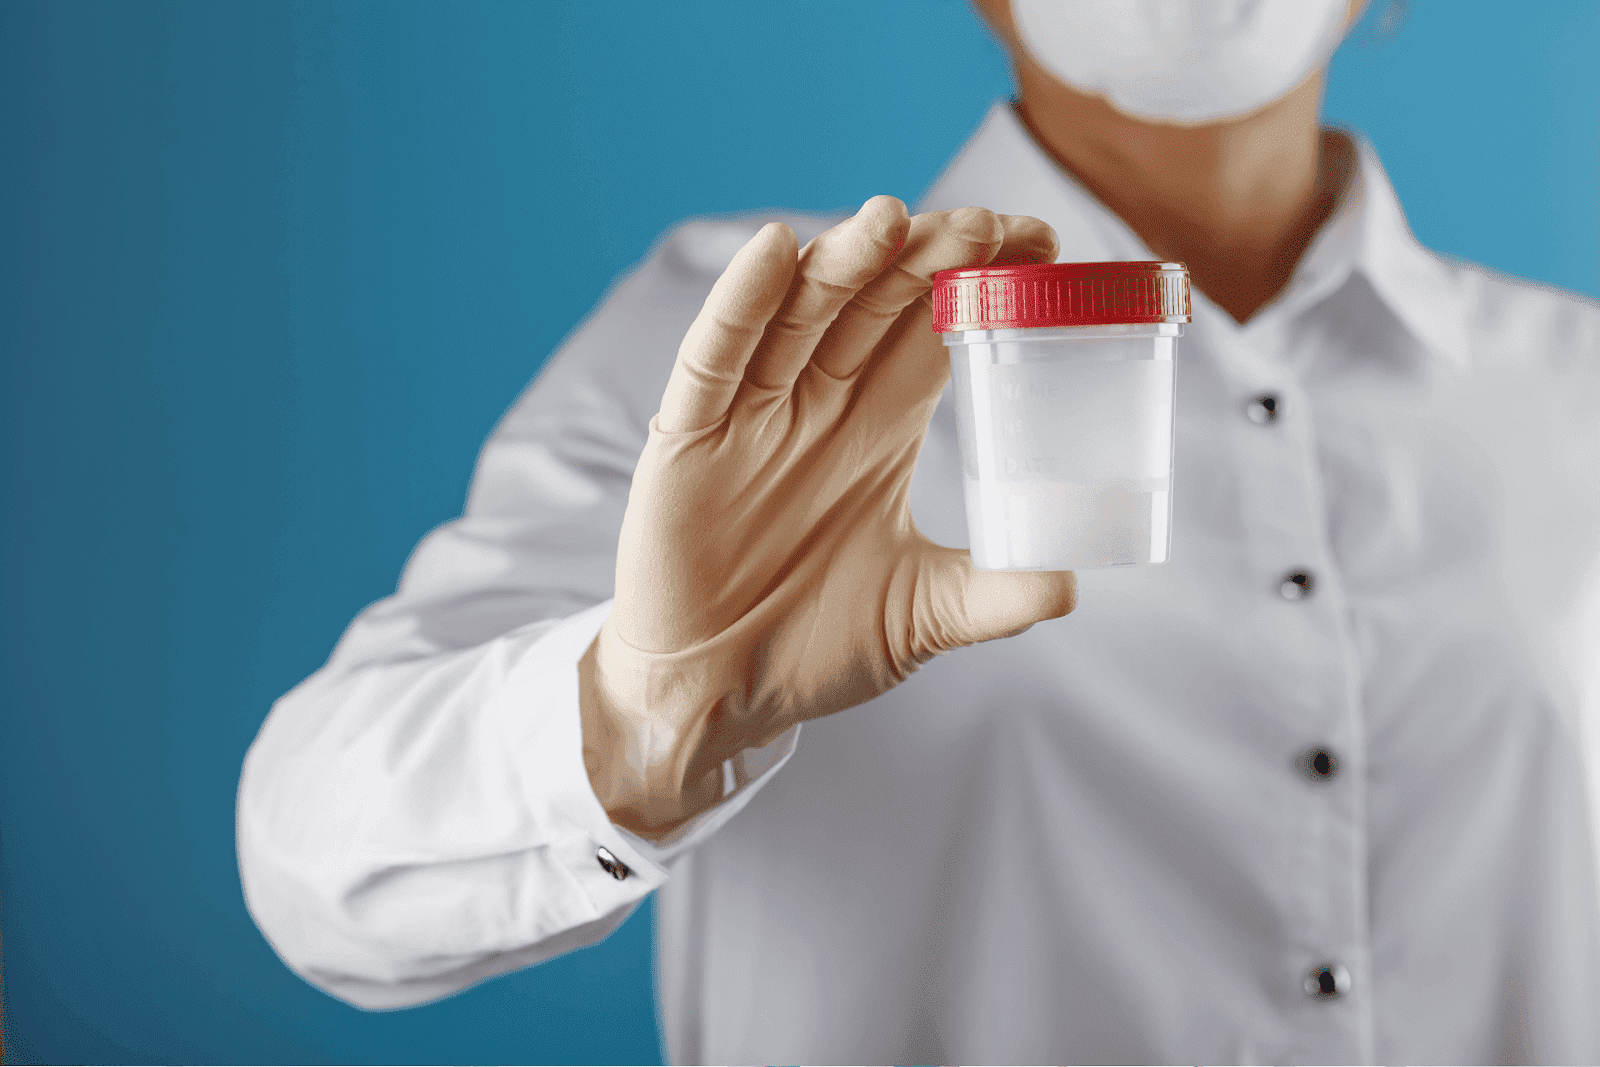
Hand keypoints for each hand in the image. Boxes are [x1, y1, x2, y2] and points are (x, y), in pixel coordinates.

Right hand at [580, 197, 1076, 836]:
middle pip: (878, 304)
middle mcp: (820, 404)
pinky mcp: (689, 438)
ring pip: (802, 314)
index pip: (936, 329)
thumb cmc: (814, 647)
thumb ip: (997, 597)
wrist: (714, 697)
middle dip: (930, 259)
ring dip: (844, 263)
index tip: (1043, 242)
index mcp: (880, 428)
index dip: (984, 281)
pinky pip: (714, 359)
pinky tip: (774, 253)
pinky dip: (740, 305)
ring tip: (892, 220)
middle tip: (986, 226)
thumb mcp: (923, 617)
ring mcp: (753, 414)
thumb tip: (1077, 583)